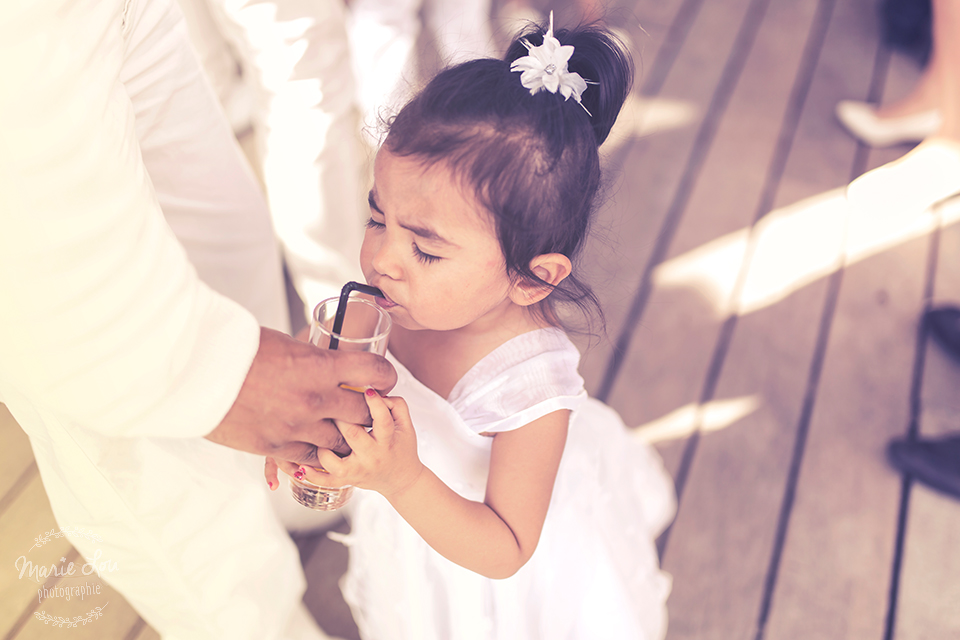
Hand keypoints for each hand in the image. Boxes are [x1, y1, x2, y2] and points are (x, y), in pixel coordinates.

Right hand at [205, 327, 396, 466]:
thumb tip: (326, 359)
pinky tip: (321, 452)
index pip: (374, 372)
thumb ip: (311, 357)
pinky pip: (310, 460)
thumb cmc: (236, 348)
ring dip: (345, 437)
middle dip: (370, 410)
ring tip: (346, 433)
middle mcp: (315, 399)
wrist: (195, 372)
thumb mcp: (284, 343)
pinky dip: (319, 456)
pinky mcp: (276, 447)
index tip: (384, 378)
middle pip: (364, 413)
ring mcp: (297, 427)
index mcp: (320, 366)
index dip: (385, 375)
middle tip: (370, 408)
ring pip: (340, 442)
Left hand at [267, 390, 423, 498]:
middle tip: (325, 399)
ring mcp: (356, 470)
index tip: (366, 388)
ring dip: (321, 443)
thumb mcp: (406, 424)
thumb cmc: (401, 447)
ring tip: (312, 428)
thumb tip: (375, 390)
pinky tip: (299, 463)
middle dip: (338, 415)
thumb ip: (396, 404)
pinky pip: (325, 480)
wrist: (400, 479)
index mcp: (387, 441)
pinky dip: (310, 473)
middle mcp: (371, 456)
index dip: (373, 403)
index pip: (381, 420)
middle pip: (351, 434)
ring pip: (332, 460)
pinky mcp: (346, 480)